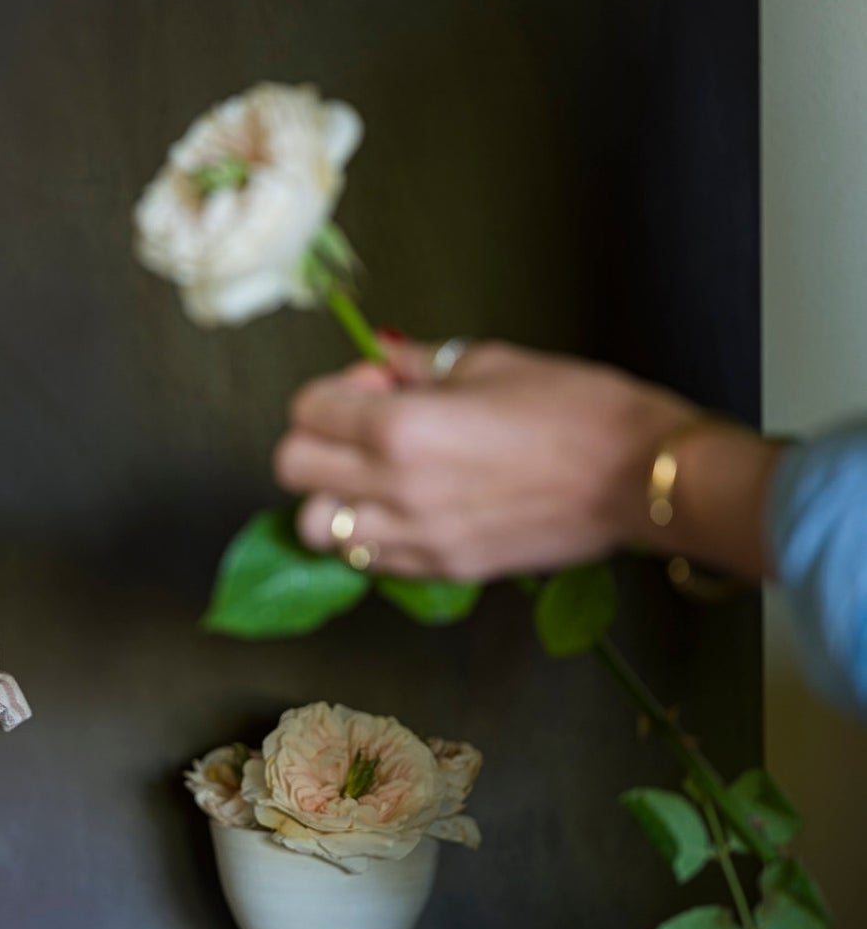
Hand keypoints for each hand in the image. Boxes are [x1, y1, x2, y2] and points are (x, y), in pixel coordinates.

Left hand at [273, 338, 700, 582]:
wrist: (637, 476)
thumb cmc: (574, 409)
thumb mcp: (489, 363)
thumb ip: (419, 364)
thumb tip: (382, 359)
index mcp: (401, 426)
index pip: (307, 410)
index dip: (334, 389)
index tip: (376, 383)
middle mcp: (395, 487)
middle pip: (291, 469)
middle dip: (316, 439)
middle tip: (362, 426)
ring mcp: (416, 537)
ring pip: (316, 528)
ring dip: (332, 496)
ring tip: (375, 476)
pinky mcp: (442, 569)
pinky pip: (366, 560)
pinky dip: (367, 533)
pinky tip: (405, 508)